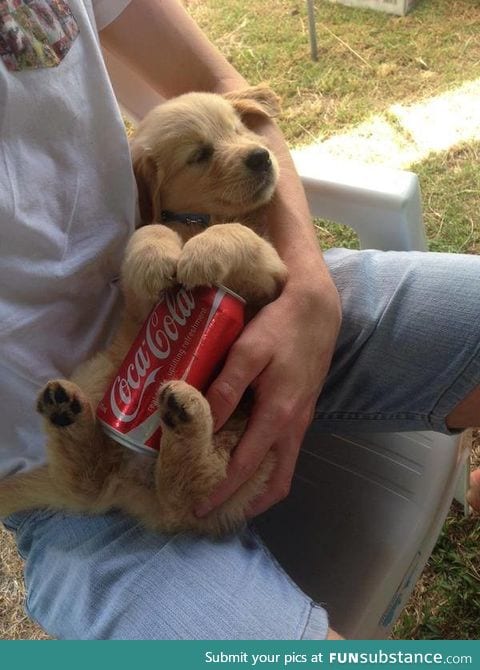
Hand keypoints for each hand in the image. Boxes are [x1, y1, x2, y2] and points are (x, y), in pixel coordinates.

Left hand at [195, 275, 341, 517]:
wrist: (317, 308)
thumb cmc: (281, 327)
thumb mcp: (248, 352)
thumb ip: (226, 388)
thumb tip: (202, 422)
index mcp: (278, 416)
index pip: (246, 467)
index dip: (221, 491)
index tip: (198, 509)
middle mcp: (294, 426)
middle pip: (276, 482)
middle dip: (247, 502)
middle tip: (216, 509)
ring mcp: (301, 420)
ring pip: (282, 468)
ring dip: (258, 486)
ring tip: (227, 490)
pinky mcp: (301, 410)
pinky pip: (284, 451)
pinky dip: (265, 465)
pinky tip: (244, 455)